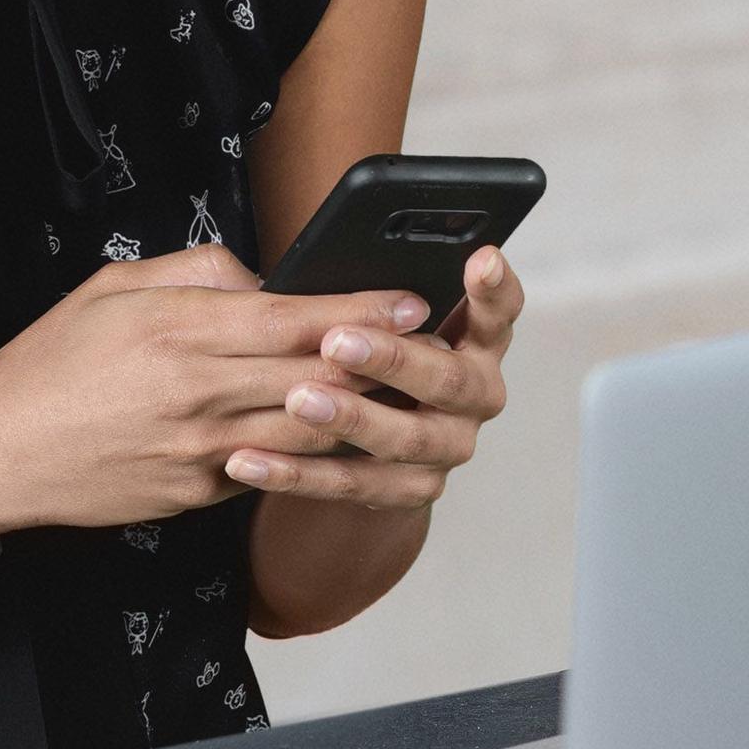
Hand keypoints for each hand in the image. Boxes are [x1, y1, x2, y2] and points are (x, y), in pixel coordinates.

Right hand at [0, 242, 516, 545]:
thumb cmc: (53, 360)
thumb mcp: (115, 287)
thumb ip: (197, 274)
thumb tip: (261, 281)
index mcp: (182, 332)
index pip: (294, 320)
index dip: (361, 311)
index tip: (410, 300)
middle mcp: (200, 393)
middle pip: (317, 377)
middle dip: (380, 361)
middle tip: (429, 345)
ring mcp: (202, 452)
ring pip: (309, 433)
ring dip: (360, 412)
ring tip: (400, 392)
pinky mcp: (197, 494)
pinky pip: (267, 470)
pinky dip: (306, 453)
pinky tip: (335, 437)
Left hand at [221, 244, 522, 511]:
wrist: (365, 437)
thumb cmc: (362, 351)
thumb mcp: (368, 314)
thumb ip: (356, 292)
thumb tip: (299, 269)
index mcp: (475, 340)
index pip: (498, 310)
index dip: (495, 288)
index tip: (480, 258)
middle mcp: (475, 395)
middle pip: (448, 379)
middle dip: (393, 359)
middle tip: (337, 342)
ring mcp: (448, 447)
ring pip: (405, 438)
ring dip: (350, 419)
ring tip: (297, 400)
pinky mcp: (410, 490)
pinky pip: (352, 483)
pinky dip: (297, 473)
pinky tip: (250, 459)